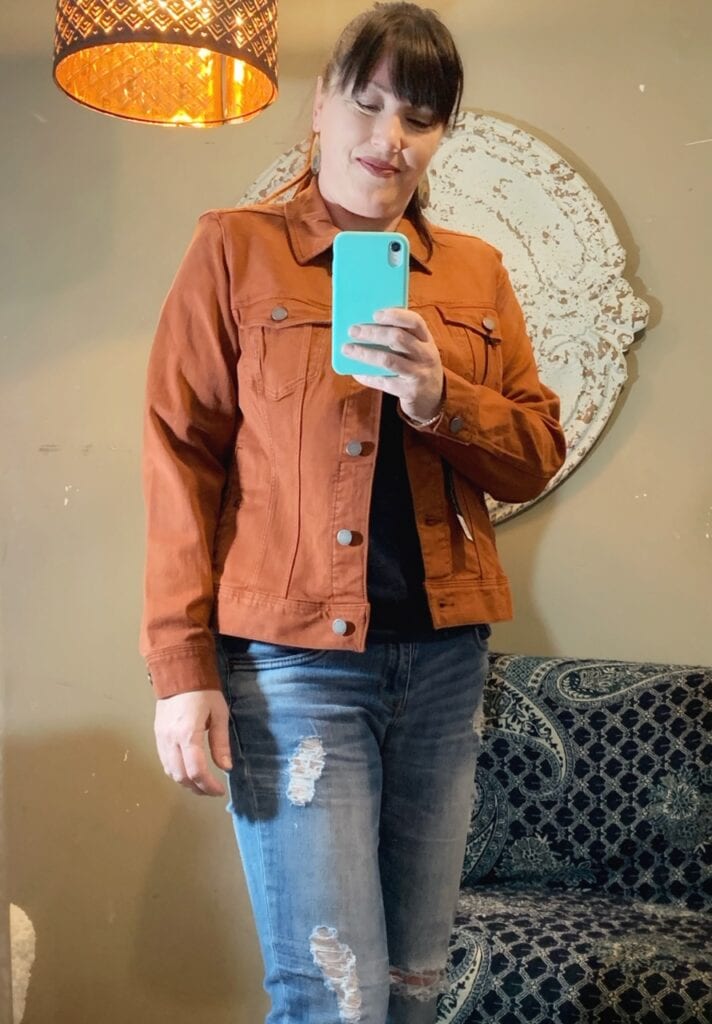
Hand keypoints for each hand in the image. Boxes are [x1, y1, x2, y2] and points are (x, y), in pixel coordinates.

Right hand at [154, 690, 232, 796]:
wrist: (179, 672)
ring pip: (170, 771)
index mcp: (188, 734)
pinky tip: (188, 771)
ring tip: (202, 784)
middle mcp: (170, 740)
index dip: (208, 785)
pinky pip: (164, 761)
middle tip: (212, 791)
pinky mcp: (157, 735)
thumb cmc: (204, 691)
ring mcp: (160, 738)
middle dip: (197, 788)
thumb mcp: (219, 715)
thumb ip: (220, 743)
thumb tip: (226, 768)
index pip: (196, 771)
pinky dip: (176, 772)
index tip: (220, 790)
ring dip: (186, 782)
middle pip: (180, 776)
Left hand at [342, 308, 443, 422]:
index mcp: (426, 339)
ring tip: (347, 349)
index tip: (375, 313)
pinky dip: (368, 377)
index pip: (415, 321)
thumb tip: (365, 326)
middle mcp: (426, 355)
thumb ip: (401, 337)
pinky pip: (384, 382)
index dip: (395, 315)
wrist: (433, 398)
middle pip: (398, 338)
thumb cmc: (417, 365)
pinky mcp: (409, 391)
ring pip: (388, 360)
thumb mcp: (417, 349)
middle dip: (372, 332)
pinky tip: (356, 372)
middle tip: (353, 330)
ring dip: (365, 353)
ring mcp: (418, 374)